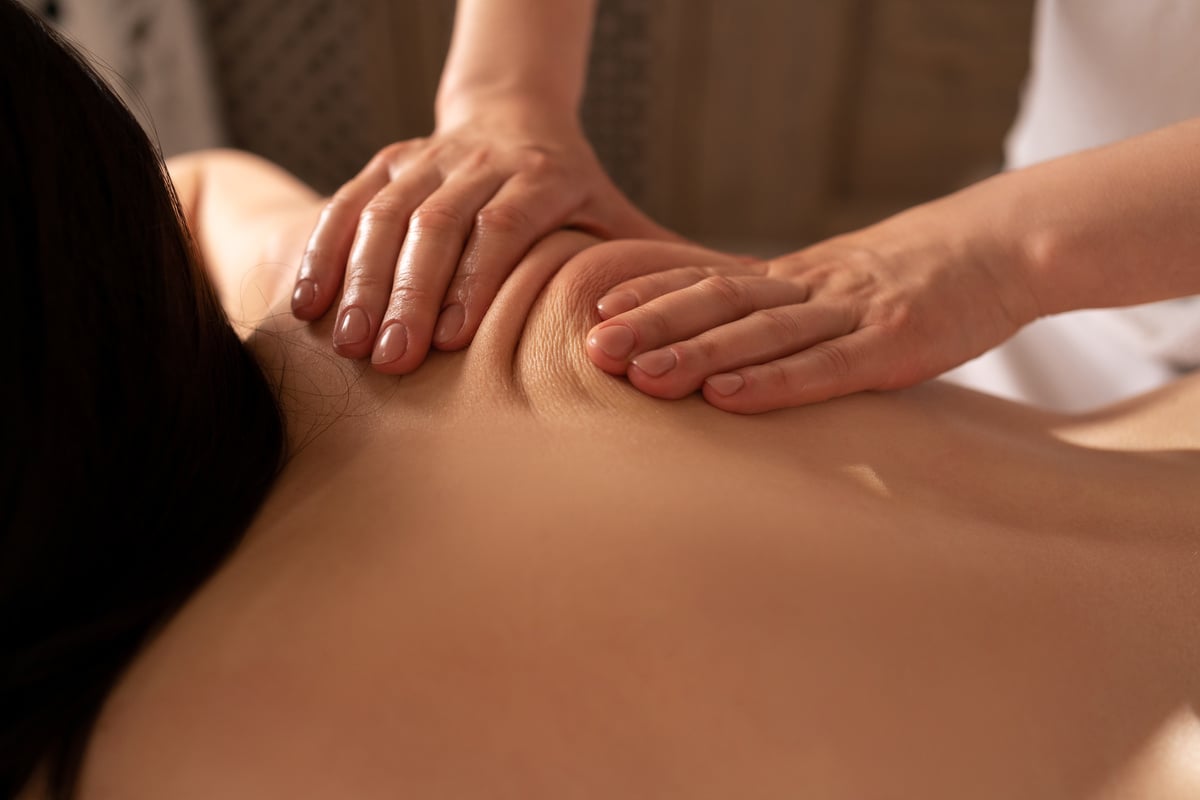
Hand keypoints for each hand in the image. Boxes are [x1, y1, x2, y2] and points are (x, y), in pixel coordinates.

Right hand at [290, 109, 676, 373]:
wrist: (514, 115)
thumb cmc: (575, 190)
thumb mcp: (619, 221)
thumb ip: (653, 270)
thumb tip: (709, 328)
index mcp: (545, 176)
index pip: (505, 225)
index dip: (478, 279)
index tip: (455, 342)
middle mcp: (482, 161)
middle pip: (438, 223)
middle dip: (412, 294)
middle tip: (392, 361)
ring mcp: (428, 157)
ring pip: (386, 213)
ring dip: (362, 279)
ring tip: (347, 344)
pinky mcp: (388, 161)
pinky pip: (347, 202)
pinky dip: (324, 252)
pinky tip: (306, 306)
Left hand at [585, 206, 1038, 412]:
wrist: (1004, 246)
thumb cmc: (918, 275)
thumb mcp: (844, 283)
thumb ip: (792, 309)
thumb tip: (732, 345)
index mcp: (798, 277)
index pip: (711, 279)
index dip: (652, 294)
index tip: (595, 310)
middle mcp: (813, 288)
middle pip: (720, 302)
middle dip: (652, 325)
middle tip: (593, 347)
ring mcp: (853, 313)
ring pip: (761, 333)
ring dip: (695, 352)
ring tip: (639, 372)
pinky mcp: (895, 344)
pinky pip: (824, 366)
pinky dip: (771, 383)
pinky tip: (724, 396)